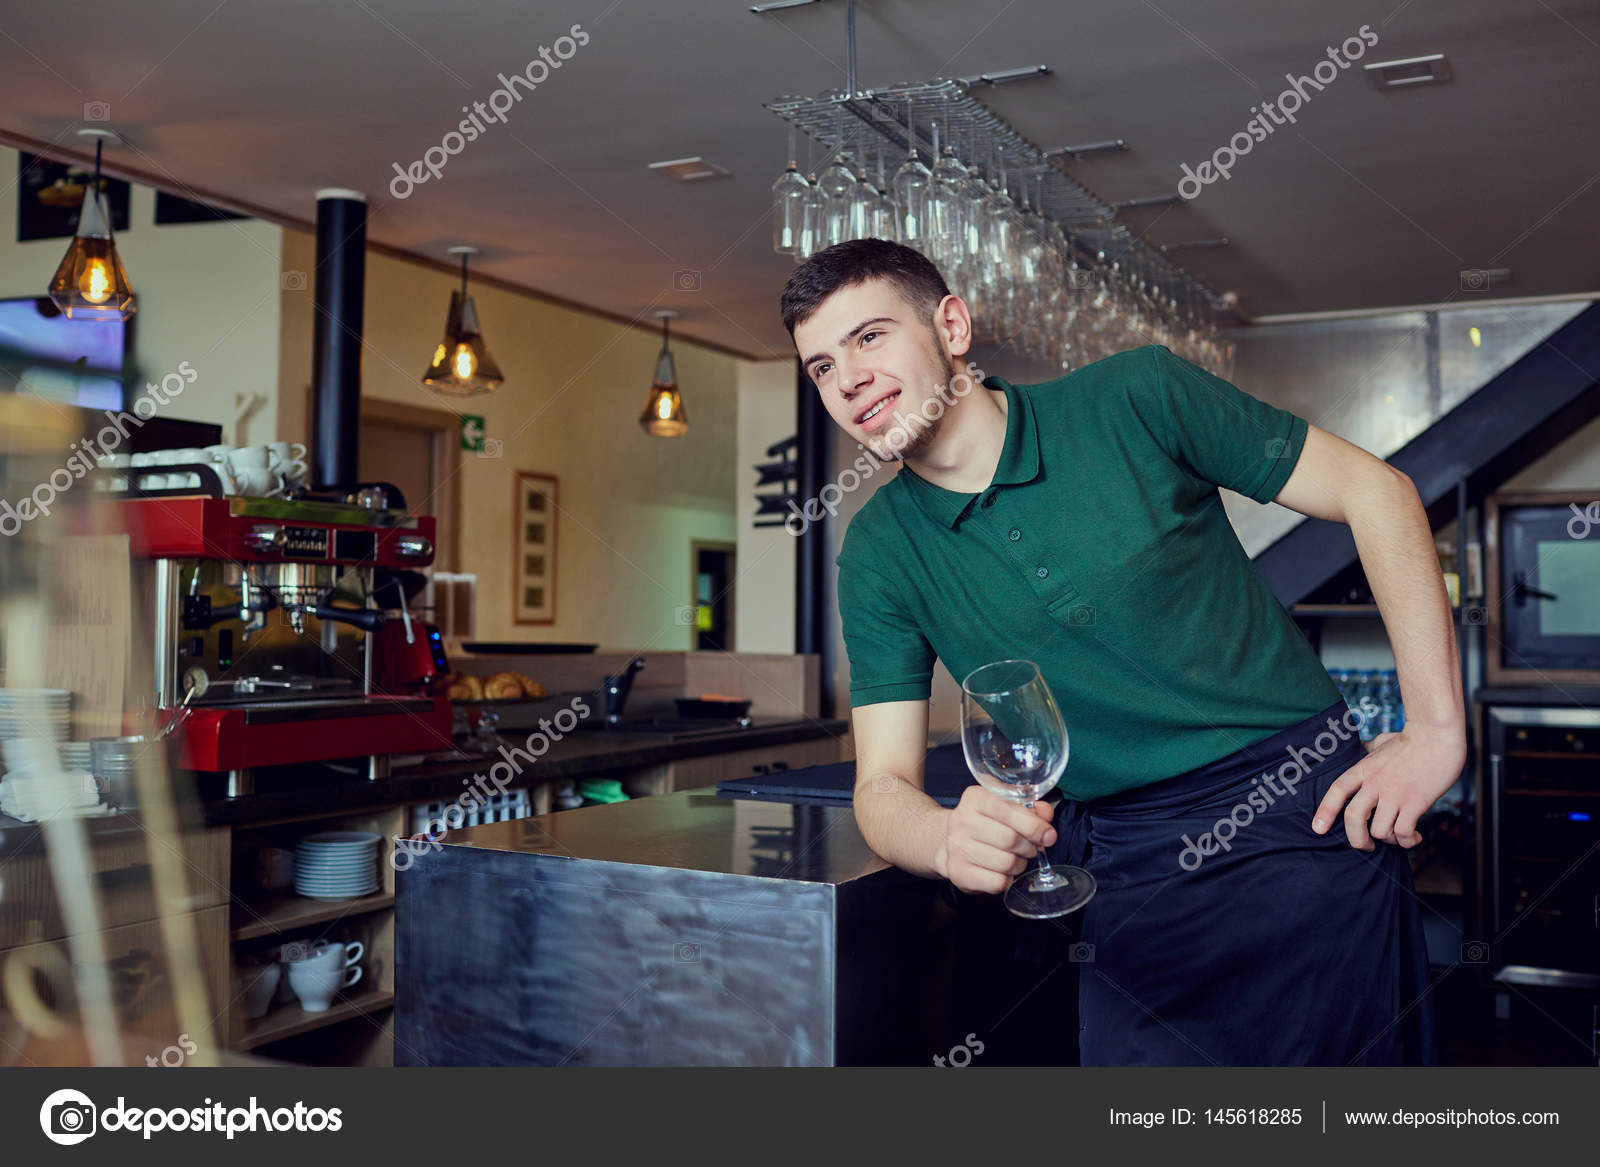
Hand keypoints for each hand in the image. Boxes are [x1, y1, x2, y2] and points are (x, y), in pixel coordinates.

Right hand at [935, 786, 1056, 894]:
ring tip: (1014, 859)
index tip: (1048, 835)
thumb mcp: (1006, 807)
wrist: (952, 843)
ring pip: (1006, 862)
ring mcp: (956, 847)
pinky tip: (1001, 872)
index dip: (1033, 825)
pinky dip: (1007, 880)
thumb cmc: (987, 824)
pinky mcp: (958, 872)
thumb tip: (1045, 815)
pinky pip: (997, 882)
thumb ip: (1030, 809)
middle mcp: (961, 820)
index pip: (1007, 809)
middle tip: (1030, 848)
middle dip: (1029, 847)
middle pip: (1010, 839)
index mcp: (974, 798)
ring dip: (1019, 864)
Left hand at [1311, 722, 1465, 849]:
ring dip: (1389, 841)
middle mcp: (1375, 783)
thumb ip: (1371, 750)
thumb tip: (1364, 748)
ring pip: (1380, 831)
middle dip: (1357, 840)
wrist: (1437, 733)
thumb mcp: (1382, 742)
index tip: (1318, 829)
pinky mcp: (1416, 802)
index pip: (1337, 791)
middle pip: (1353, 817)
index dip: (1325, 811)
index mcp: (1364, 769)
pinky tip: (1415, 837)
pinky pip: (1404, 832)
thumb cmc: (1412, 738)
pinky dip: (1408, 841)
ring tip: (1398, 836)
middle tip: (1366, 847)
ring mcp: (1395, 793)